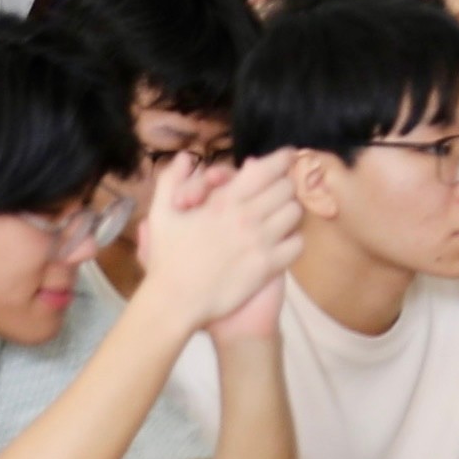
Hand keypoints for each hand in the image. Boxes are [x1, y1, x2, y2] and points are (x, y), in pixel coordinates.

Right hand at [130, 146, 310, 334]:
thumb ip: (172, 180)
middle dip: (285, 185)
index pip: (266, 169)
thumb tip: (185, 156)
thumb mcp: (161, 214)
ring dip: (290, 211)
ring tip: (281, 216)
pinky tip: (282, 243)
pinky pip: (297, 244)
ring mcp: (260, 242)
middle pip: (286, 188)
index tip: (287, 156)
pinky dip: (293, 240)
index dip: (281, 159)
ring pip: (295, 213)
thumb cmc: (167, 258)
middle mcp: (247, 216)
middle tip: (280, 190)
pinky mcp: (268, 266)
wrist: (176, 302)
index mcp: (224, 200)